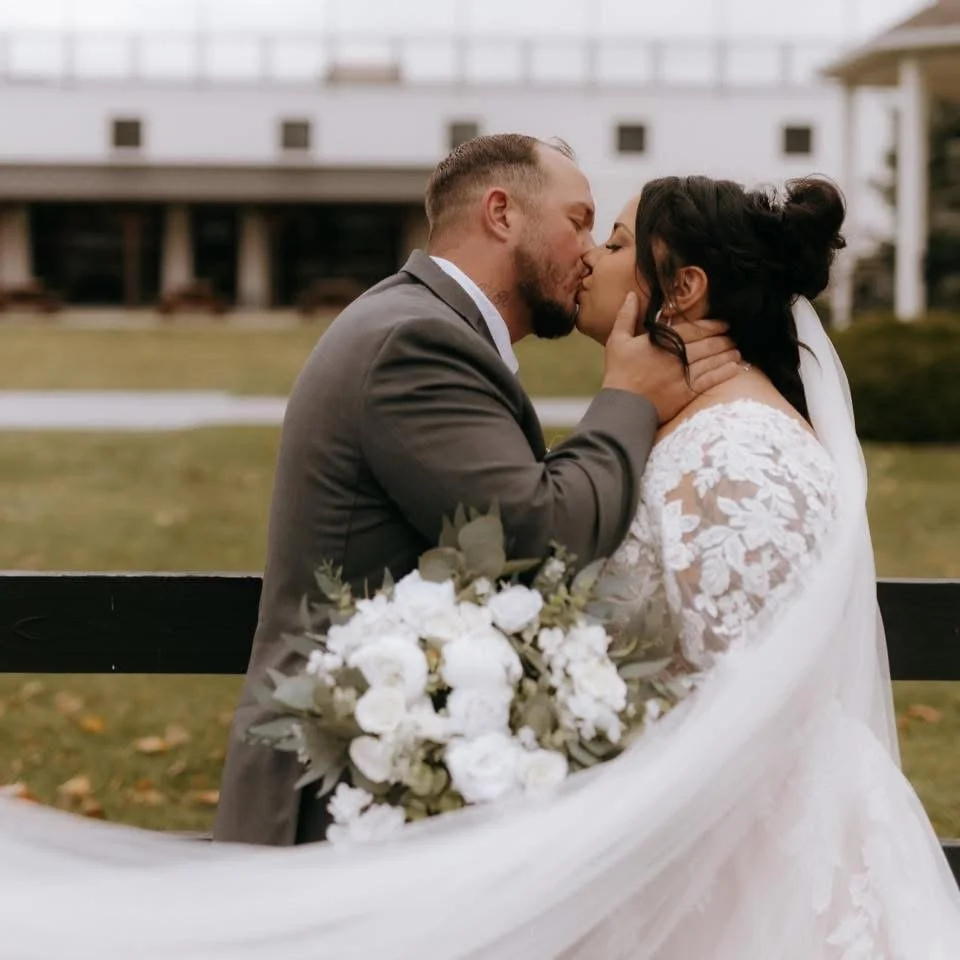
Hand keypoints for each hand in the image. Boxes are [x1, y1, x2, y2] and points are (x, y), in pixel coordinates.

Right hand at [601, 293, 740, 423]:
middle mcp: (676, 355)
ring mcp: (683, 374)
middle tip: (732, 337)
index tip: (723, 324)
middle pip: (707, 344)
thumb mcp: (617, 340)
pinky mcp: (686, 393)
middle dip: (723, 339)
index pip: (693, 329)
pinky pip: (710, 380)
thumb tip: (631, 295)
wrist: (622, 404)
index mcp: (662, 341)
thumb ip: (626, 316)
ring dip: (727, 354)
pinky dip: (724, 373)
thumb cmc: (618, 372)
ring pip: (712, 360)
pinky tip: (734, 368)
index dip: (711, 326)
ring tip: (736, 351)